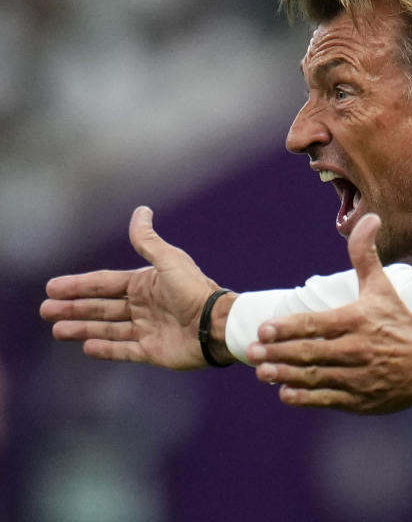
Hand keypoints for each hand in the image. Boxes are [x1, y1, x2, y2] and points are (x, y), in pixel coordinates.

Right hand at [40, 206, 222, 369]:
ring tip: (57, 330)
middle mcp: (145, 306)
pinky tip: (86, 347)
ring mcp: (148, 329)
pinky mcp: (153, 351)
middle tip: (45, 310)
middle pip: (101, 307)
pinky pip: (123, 350)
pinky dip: (105, 349)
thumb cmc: (195, 290)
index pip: (104, 284)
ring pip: (107, 328)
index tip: (52, 287)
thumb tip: (141, 211)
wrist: (216, 325)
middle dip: (73, 307)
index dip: (79, 285)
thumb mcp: (169, 261)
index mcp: (146, 284)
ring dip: (82, 328)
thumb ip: (148, 241)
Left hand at [247, 213, 411, 412]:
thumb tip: (370, 218)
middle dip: (277, 353)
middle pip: (310, 352)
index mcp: (358, 321)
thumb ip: (366, 255)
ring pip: (315, 377)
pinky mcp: (361, 400)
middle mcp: (357, 350)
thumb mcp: (383, 288)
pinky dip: (305, 398)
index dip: (288, 327)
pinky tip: (285, 393)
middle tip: (251, 352)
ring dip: (285, 375)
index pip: (316, 324)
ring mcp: (358, 377)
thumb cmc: (401, 323)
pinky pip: (327, 399)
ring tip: (261, 372)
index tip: (263, 329)